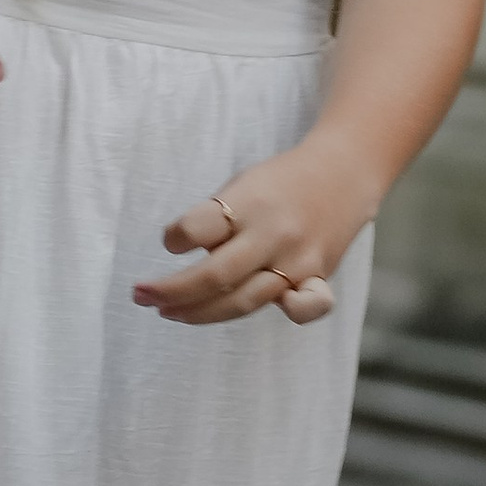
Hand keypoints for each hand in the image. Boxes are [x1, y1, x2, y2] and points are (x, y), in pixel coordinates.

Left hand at [136, 148, 359, 328]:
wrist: (343, 172)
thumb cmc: (280, 183)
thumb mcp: (243, 185)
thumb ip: (216, 221)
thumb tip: (182, 263)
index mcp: (250, 202)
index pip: (198, 228)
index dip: (175, 238)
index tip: (171, 242)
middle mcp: (273, 233)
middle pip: (214, 275)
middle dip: (170, 291)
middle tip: (141, 296)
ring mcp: (298, 259)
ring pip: (244, 301)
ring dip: (200, 312)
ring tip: (168, 312)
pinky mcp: (317, 276)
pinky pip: (306, 306)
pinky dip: (291, 312)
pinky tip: (277, 309)